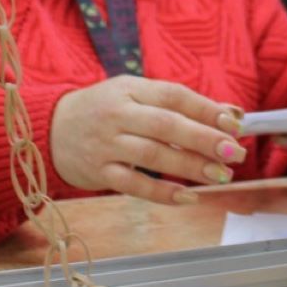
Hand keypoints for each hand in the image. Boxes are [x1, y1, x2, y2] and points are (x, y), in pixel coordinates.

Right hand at [47, 75, 245, 205]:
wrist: (51, 128)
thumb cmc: (106, 109)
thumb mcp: (137, 95)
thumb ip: (181, 104)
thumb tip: (232, 114)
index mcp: (130, 89)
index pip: (174, 96)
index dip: (206, 110)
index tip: (234, 124)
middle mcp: (117, 114)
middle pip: (166, 125)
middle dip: (204, 139)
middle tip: (234, 153)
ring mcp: (105, 144)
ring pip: (152, 155)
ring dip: (190, 166)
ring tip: (220, 175)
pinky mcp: (98, 172)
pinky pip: (133, 185)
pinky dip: (162, 193)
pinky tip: (188, 197)